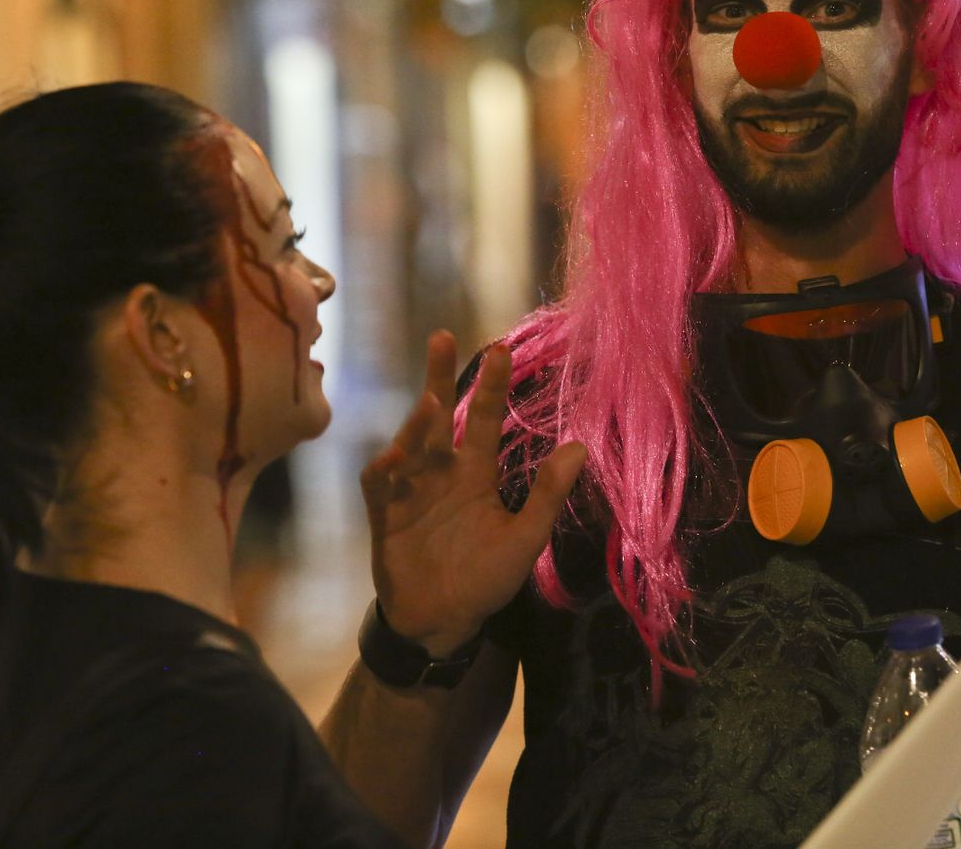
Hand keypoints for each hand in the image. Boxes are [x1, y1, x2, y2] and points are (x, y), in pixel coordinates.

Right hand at [360, 330, 585, 656]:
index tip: (501, 348)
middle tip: (443, 338)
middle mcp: (441, 473)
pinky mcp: (384, 516)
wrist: (442, 622)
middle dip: (439, 378)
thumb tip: (581, 447)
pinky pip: (379, 485)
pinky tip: (395, 456)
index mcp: (476, 474)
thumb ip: (548, 495)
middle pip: (440, 416)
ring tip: (432, 402)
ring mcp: (410, 491)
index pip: (485, 419)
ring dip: (418, 422)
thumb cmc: (484, 579)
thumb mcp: (525, 539)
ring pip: (409, 443)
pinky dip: (384, 469)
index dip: (493, 386)